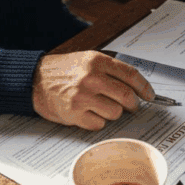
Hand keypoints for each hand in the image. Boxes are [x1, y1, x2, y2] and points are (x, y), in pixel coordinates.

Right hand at [32, 51, 155, 130]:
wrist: (35, 80)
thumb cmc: (64, 71)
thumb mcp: (87, 60)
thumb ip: (110, 70)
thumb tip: (136, 87)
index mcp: (97, 61)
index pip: (131, 75)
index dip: (144, 88)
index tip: (149, 95)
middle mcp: (91, 78)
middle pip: (127, 96)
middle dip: (132, 104)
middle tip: (130, 106)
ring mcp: (83, 96)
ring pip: (115, 112)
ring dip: (113, 113)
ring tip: (102, 107)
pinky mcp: (74, 113)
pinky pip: (99, 124)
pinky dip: (98, 121)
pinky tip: (89, 113)